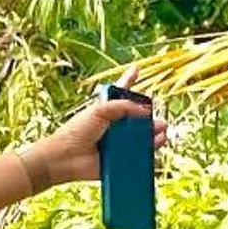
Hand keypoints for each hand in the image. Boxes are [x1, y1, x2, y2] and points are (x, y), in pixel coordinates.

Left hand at [25, 90, 165, 188]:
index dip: (128, 80)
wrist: (65, 157)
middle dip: (150, 117)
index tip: (136, 68)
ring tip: (162, 131)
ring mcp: (117, 143)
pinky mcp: (119, 160)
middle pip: (137, 118)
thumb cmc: (77, 131)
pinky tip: (158, 144)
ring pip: (141, 137)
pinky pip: (138, 155)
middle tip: (159, 120)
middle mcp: (113, 126)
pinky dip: (149, 150)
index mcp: (106, 110)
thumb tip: (145, 112)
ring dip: (154, 133)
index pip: (120, 93)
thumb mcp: (99, 110)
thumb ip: (123, 106)